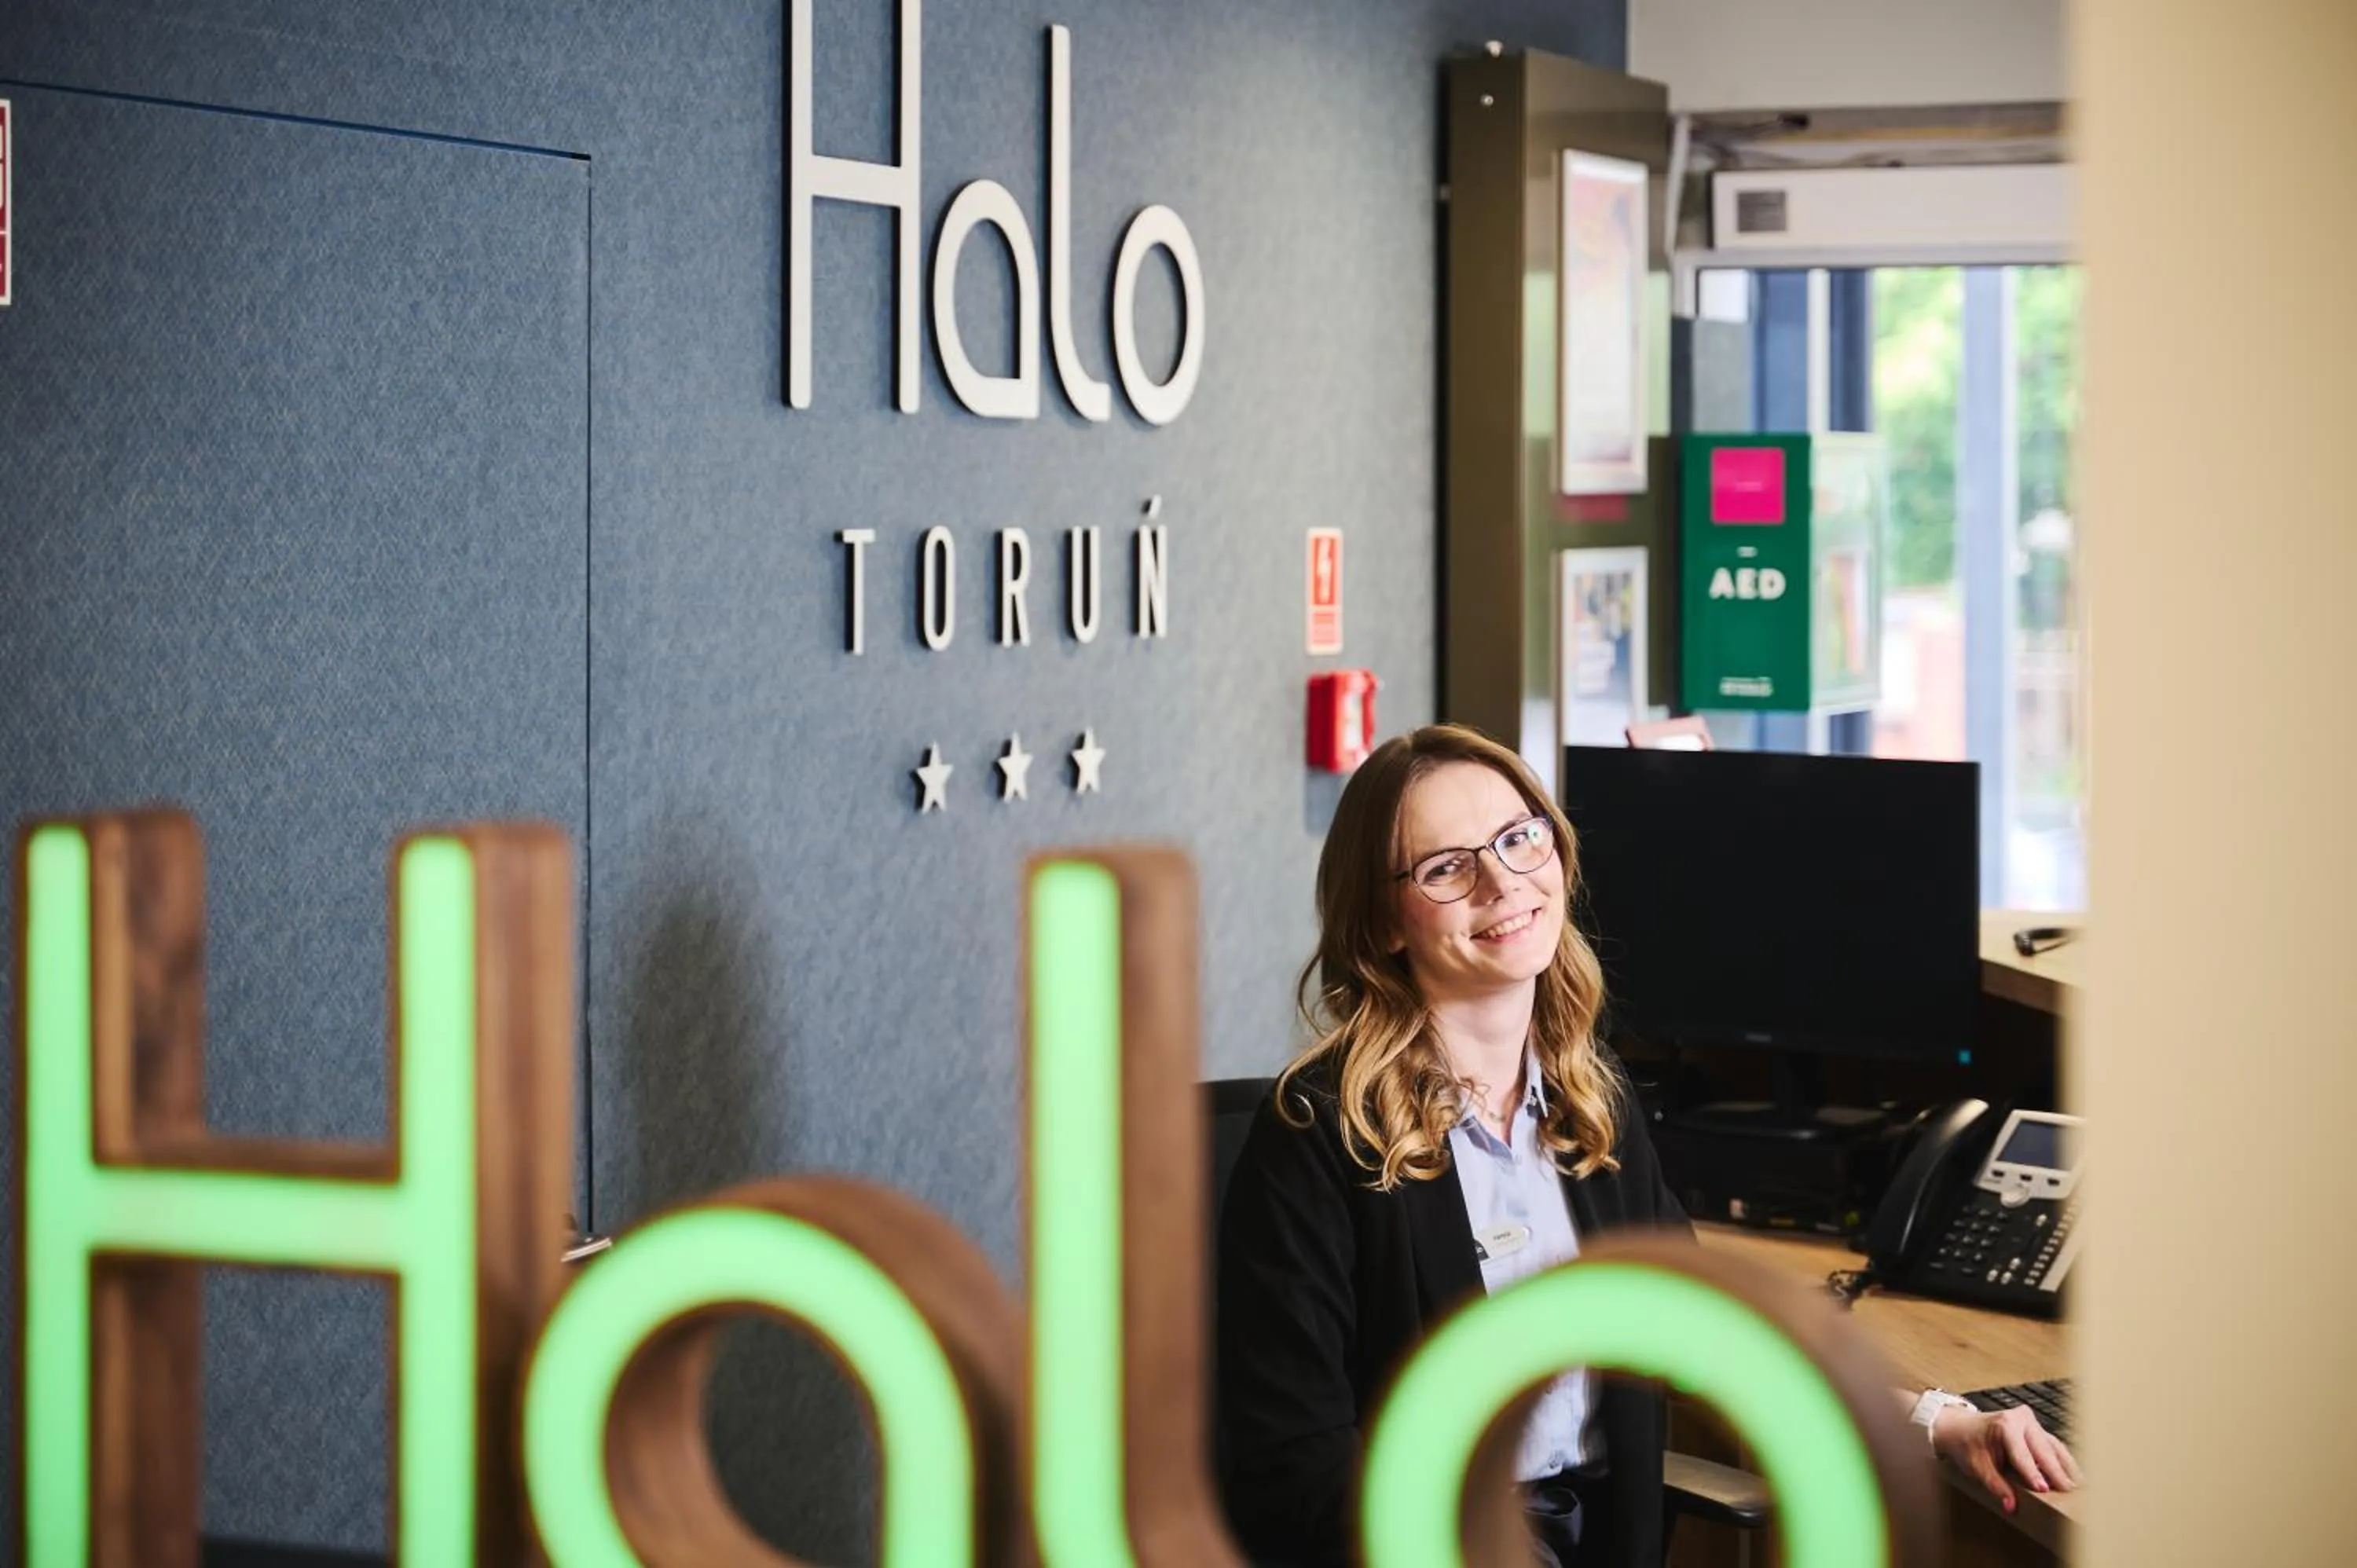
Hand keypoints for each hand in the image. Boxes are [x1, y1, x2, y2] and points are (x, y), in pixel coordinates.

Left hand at [1930, 1404, 2080, 1512]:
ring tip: (2080, 1485)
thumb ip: (1995, 1486)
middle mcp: (2020, 1419)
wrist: (1959, 1427)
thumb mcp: (1976, 1467)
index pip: (2022, 1455)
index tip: (2045, 1489)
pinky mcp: (2036, 1428)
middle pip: (2043, 1449)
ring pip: (2053, 1446)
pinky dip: (2062, 1460)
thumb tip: (2011, 1505)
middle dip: (2057, 1471)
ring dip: (2066, 1466)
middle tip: (2071, 1491)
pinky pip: (2052, 1445)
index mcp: (2005, 1426)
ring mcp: (2031, 1421)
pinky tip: (2074, 1474)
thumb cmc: (1967, 1446)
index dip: (2034, 1473)